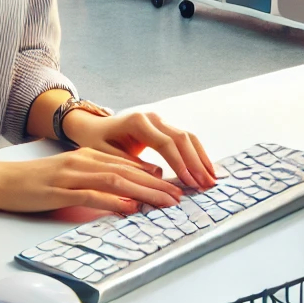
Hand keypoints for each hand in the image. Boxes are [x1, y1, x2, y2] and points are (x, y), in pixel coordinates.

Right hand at [0, 147, 184, 213]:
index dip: (153, 177)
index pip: (127, 165)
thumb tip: (125, 195)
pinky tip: (130, 207)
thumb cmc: (35, 182)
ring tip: (163, 202)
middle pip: (127, 172)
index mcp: (86, 156)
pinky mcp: (58, 191)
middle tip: (178, 197)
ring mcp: (70, 175)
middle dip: (156, 185)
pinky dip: (114, 201)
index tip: (174, 187)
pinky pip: (91, 195)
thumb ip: (94, 180)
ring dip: (143, 192)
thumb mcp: (68, 175)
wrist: (1, 180)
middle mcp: (82, 162)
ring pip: (115, 181)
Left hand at [61, 109, 216, 189]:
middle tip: (207, 184)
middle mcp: (152, 118)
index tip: (190, 182)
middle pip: (182, 138)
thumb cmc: (96, 142)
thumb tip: (157, 178)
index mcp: (138, 122)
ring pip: (187, 137)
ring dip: (201, 158)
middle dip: (196, 163)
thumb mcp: (106, 155)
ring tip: (211, 179)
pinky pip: (184, 139)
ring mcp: (159, 121)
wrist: (92, 127)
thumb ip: (130, 165)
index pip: (166, 143)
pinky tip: (204, 169)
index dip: (180, 163)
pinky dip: (196, 154)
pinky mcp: (163, 127)